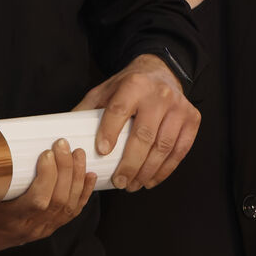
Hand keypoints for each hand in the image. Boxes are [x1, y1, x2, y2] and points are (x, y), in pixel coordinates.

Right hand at [0, 138, 95, 255]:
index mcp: (8, 219)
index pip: (37, 201)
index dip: (47, 177)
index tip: (46, 153)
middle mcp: (28, 227)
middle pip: (57, 200)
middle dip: (65, 169)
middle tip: (63, 145)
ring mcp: (41, 229)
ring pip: (68, 206)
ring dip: (76, 177)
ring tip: (78, 154)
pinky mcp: (50, 228)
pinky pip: (72, 213)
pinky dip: (83, 193)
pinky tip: (89, 176)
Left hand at [75, 54, 198, 190]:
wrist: (161, 71)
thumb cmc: (129, 86)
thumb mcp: (104, 90)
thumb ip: (86, 111)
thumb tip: (63, 137)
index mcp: (133, 84)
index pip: (120, 110)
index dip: (110, 131)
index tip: (102, 152)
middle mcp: (158, 94)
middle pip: (143, 135)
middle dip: (130, 164)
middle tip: (119, 182)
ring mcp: (179, 107)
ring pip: (163, 147)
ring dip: (147, 171)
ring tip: (133, 185)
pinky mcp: (192, 119)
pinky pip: (180, 150)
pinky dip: (166, 170)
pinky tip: (152, 179)